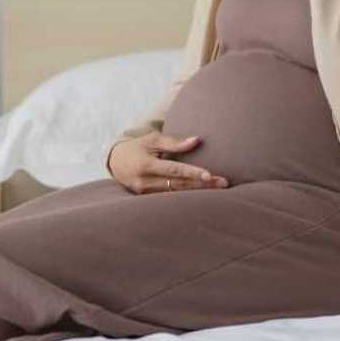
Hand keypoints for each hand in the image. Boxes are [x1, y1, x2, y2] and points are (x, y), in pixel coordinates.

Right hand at [108, 131, 229, 193]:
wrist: (115, 163)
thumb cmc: (137, 147)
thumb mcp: (152, 140)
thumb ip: (174, 142)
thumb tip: (197, 140)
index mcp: (146, 165)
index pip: (173, 170)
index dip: (192, 173)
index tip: (209, 175)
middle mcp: (145, 182)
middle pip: (178, 185)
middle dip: (202, 185)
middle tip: (223, 183)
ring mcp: (145, 194)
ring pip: (176, 194)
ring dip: (197, 193)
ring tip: (218, 190)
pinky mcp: (147, 200)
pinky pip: (170, 198)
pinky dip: (186, 197)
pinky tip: (202, 196)